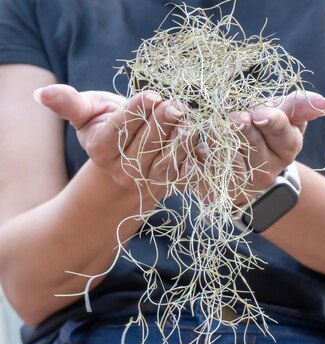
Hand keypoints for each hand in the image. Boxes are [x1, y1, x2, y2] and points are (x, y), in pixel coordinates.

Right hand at [33, 84, 192, 199]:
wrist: (123, 164)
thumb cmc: (106, 128)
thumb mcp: (87, 114)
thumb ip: (69, 104)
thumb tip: (41, 93)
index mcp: (102, 151)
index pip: (118, 132)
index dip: (135, 113)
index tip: (150, 95)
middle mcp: (123, 172)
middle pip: (143, 148)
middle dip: (161, 125)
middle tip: (176, 105)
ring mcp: (146, 183)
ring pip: (164, 166)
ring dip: (180, 145)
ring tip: (190, 124)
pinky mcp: (167, 187)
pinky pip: (182, 179)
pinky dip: (193, 164)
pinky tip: (201, 146)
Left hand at [189, 90, 324, 204]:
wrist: (243, 174)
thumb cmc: (264, 136)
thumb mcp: (284, 118)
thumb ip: (299, 107)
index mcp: (286, 150)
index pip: (284, 136)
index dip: (272, 123)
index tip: (258, 111)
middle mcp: (266, 172)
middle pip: (255, 148)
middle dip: (243, 131)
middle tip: (232, 117)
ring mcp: (241, 186)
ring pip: (230, 165)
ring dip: (219, 144)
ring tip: (210, 127)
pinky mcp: (216, 193)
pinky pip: (205, 178)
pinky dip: (197, 161)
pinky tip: (195, 147)